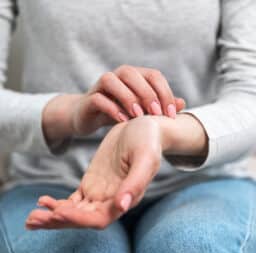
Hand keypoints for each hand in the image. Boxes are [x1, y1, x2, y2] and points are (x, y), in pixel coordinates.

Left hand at [26, 116, 163, 229]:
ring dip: (54, 216)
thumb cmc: (148, 141)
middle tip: (32, 219)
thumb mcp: (145, 157)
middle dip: (58, 221)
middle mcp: (111, 199)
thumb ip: (136, 182)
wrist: (142, 128)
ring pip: (75, 211)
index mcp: (125, 197)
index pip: (99, 218)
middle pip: (82, 219)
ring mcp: (101, 191)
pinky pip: (74, 199)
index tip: (59, 212)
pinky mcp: (93, 182)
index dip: (79, 218)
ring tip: (31, 217)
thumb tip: (122, 206)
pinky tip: (43, 201)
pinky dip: (58, 204)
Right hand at [42, 65, 184, 143]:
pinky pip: (99, 99)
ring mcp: (101, 85)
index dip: (165, 93)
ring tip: (138, 116)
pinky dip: (112, 108)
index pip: (154, 76)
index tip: (171, 115)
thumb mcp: (142, 110)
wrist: (88, 116)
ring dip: (128, 98)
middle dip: (148, 94)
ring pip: (113, 81)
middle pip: (134, 75)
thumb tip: (182, 103)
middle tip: (157, 114)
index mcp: (134, 76)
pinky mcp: (89, 98)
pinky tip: (123, 121)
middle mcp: (118, 76)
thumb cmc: (119, 111)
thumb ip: (159, 105)